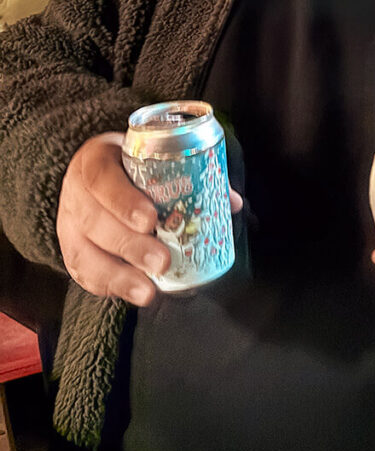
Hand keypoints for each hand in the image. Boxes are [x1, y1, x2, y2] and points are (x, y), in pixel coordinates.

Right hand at [56, 133, 243, 306]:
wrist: (91, 169)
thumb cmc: (128, 163)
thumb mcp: (149, 156)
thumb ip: (189, 173)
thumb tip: (231, 203)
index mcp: (95, 160)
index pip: (102, 179)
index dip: (124, 202)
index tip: (151, 220)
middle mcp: (75, 193)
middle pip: (95, 222)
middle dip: (130, 245)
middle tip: (162, 261)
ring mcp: (68, 223)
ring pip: (85, 253)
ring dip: (118, 276)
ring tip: (148, 291)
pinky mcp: (69, 249)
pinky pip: (82, 273)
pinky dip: (108, 286)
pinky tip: (132, 293)